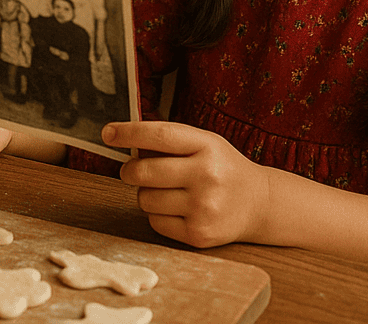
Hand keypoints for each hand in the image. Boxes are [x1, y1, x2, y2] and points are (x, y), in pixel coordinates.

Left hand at [104, 120, 270, 248]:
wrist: (259, 204)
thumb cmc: (222, 167)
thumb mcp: (203, 142)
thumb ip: (169, 140)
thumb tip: (123, 139)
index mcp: (206, 145)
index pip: (159, 135)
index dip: (128, 133)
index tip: (108, 133)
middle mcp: (206, 175)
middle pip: (143, 171)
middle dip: (131, 170)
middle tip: (136, 170)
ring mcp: (203, 208)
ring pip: (145, 199)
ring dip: (146, 194)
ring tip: (167, 190)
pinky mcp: (198, 235)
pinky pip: (155, 222)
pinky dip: (158, 215)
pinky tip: (177, 208)